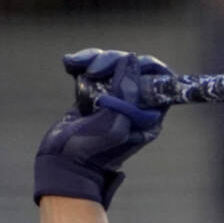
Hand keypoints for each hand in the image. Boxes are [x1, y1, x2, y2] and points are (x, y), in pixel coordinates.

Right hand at [34, 49, 171, 208]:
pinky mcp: (95, 94)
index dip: (145, 66)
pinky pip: (94, 69)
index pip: (159, 79)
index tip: (125, 64)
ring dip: (94, 60)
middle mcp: (136, 106)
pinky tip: (70, 65)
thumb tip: (131, 59)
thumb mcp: (114, 123)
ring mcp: (115, 99)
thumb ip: (127, 92)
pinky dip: (83, 63)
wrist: (64, 163)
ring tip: (76, 67)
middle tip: (93, 71)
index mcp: (149, 115)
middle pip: (134, 67)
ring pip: (112, 64)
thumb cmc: (92, 150)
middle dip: (113, 61)